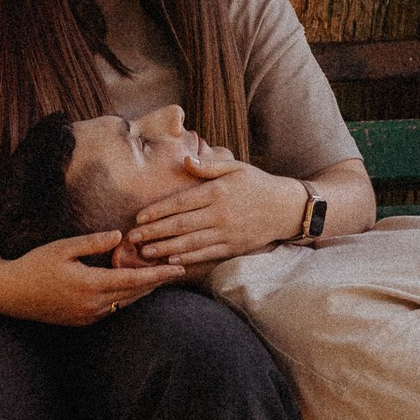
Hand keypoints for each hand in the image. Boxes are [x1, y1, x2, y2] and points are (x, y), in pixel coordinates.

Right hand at [0, 230, 182, 325]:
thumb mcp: (62, 248)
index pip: (134, 281)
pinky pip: (111, 309)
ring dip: (142, 291)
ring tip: (159, 277)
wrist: (9, 294)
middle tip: (177, 269)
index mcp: (90, 285)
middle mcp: (93, 305)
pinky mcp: (82, 320)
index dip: (159, 275)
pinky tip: (132, 288)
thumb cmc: (34, 265)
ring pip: (124, 303)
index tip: (178, 268)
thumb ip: (92, 242)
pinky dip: (125, 298)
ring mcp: (88, 316)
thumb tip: (120, 235)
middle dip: (157, 282)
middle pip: (134, 294)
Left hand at [132, 150, 306, 269]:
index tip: (140, 217)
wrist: (286, 208)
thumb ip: (209, 166)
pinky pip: (207, 254)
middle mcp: (221, 214)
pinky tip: (172, 259)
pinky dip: (188, 258)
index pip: (181, 202)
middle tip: (133, 237)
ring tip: (146, 252)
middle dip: (154, 232)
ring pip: (191, 243)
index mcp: (218, 192)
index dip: (158, 211)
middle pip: (181, 224)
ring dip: (166, 248)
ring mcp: (227, 233)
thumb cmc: (257, 184)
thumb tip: (186, 160)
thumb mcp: (235, 167)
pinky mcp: (234, 247)